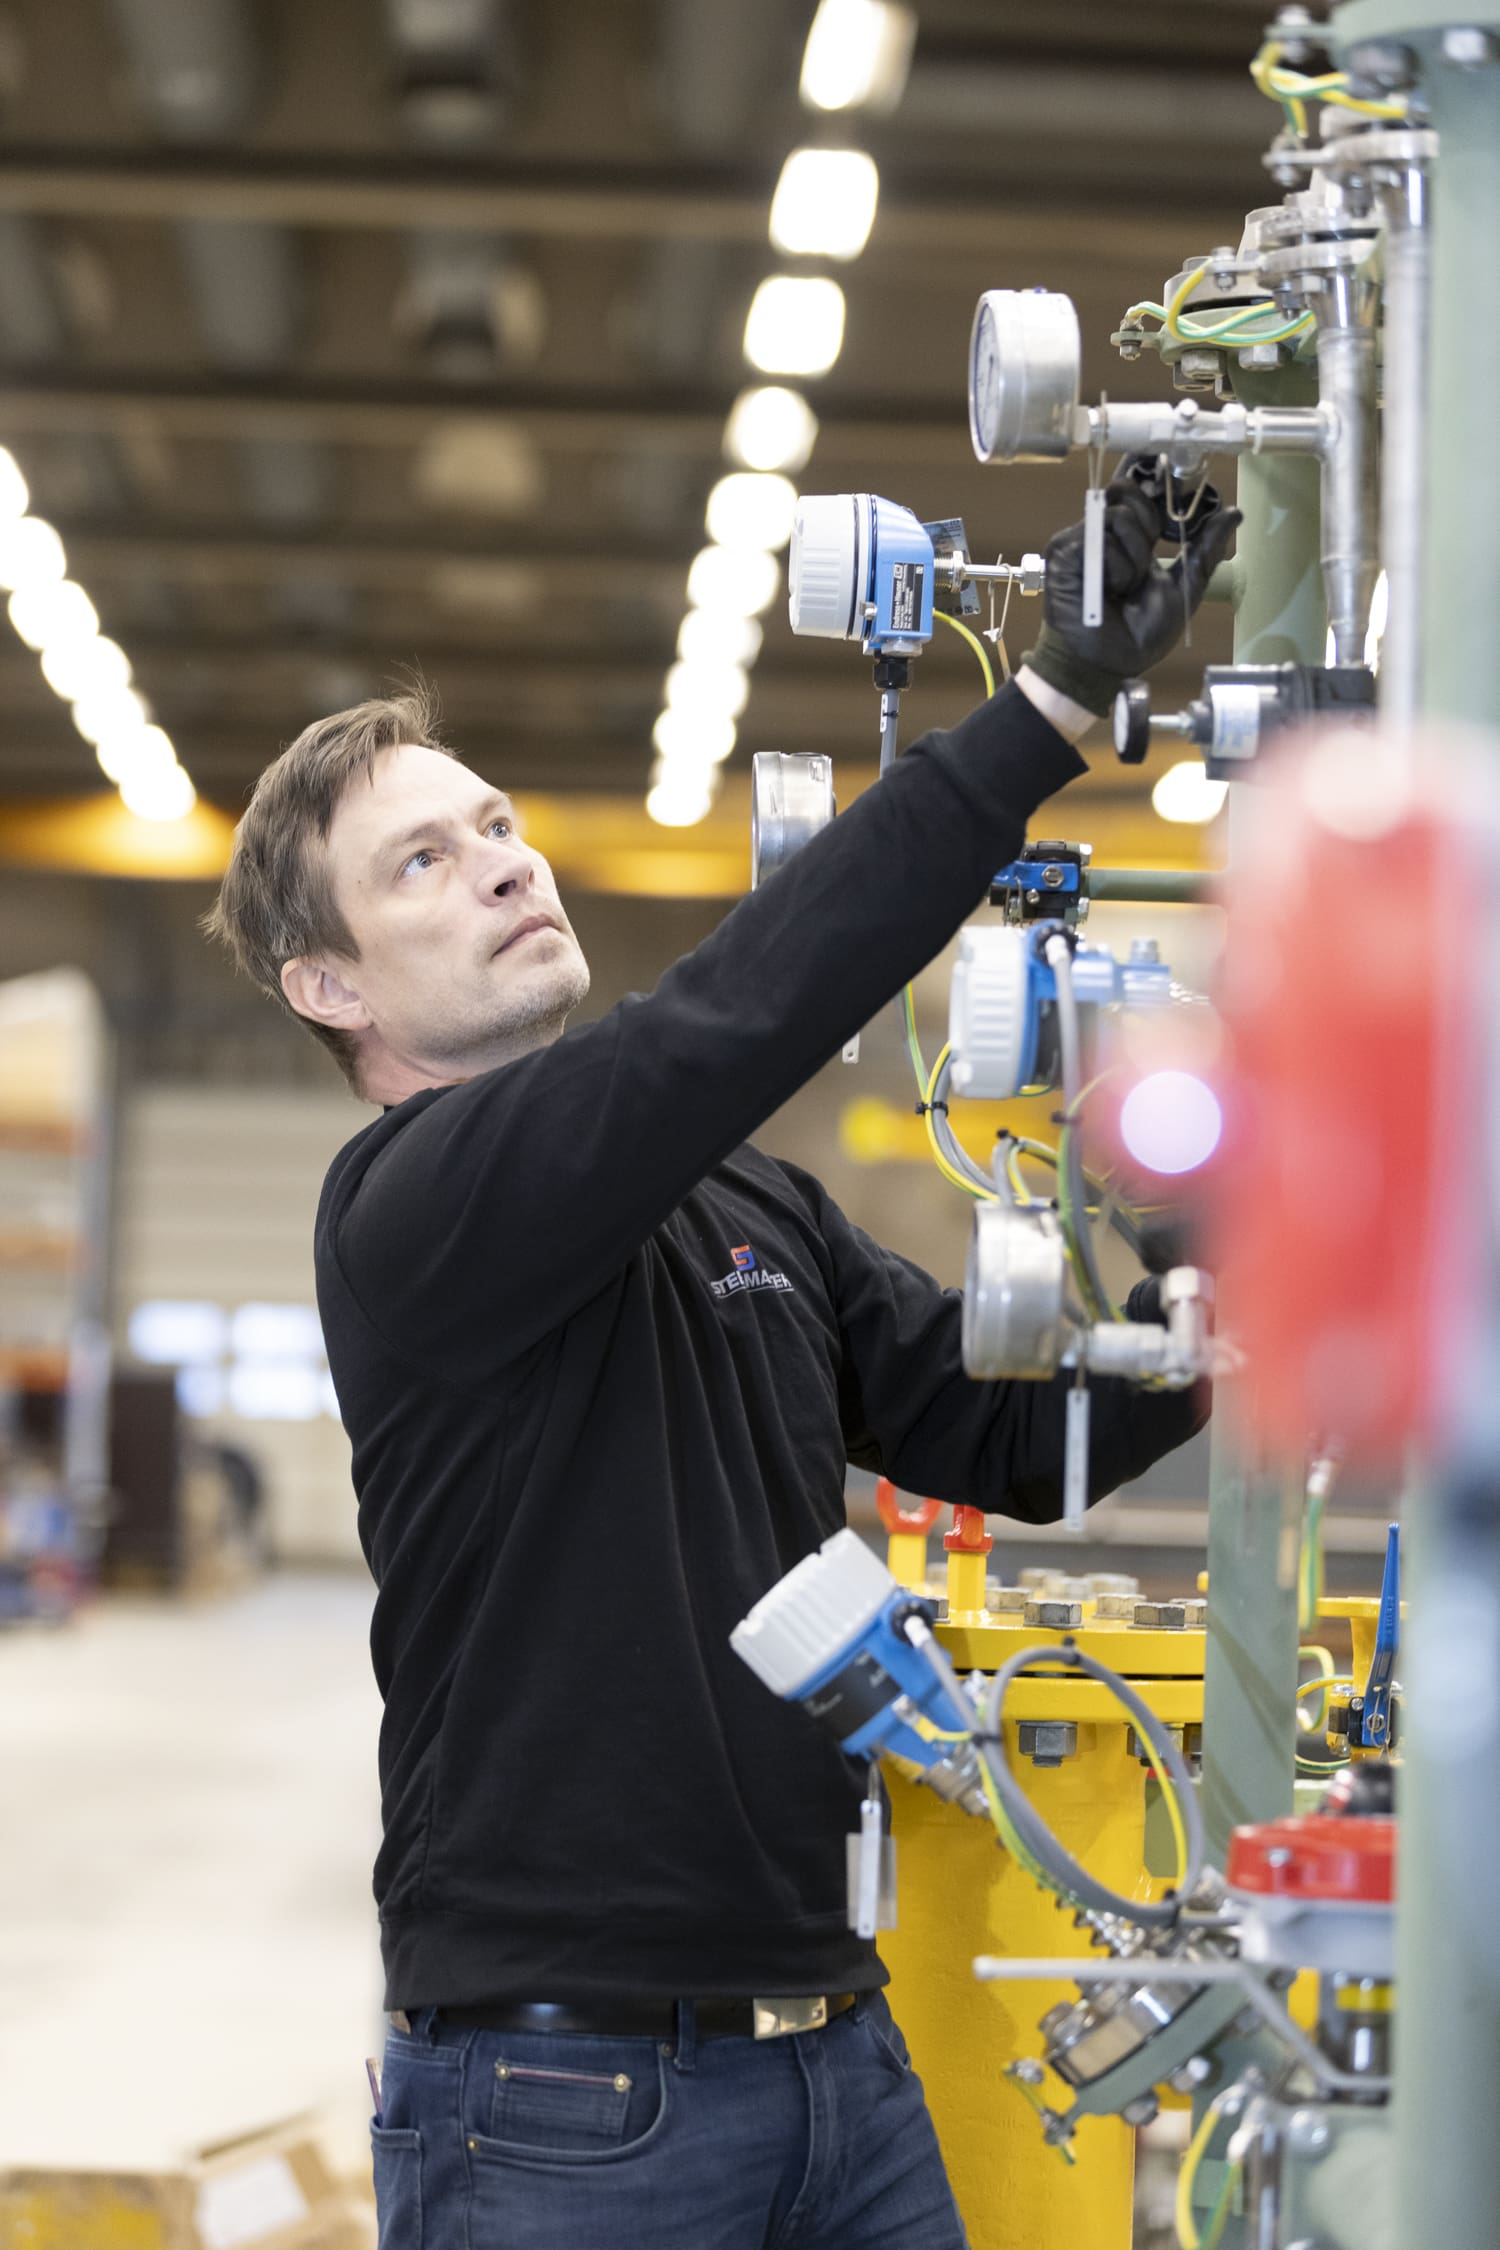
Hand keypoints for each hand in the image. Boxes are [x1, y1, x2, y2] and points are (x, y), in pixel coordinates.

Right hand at [1022, 464, 1241, 715]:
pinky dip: (1114, 567)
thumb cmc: (1141, 633)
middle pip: (1128, 489)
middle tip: (1149, 554)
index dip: (1150, 470)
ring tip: (1125, 586)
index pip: (1138, 486)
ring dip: (1133, 555)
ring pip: (1118, 514)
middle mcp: (1105, 531)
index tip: (1171, 461)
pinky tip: (1108, 590)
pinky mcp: (1065, 550)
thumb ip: (1206, 547)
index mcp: (1132, 535)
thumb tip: (1234, 512)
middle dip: (1148, 520)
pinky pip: (1099, 538)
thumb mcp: (1186, 585)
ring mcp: (1083, 538)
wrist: (1109, 662)